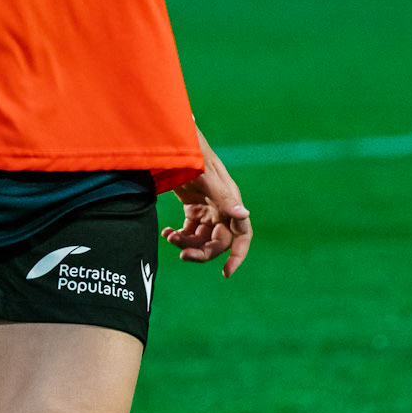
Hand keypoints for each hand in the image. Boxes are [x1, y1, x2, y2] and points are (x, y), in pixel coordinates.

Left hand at [162, 130, 251, 277]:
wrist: (173, 140)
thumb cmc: (194, 153)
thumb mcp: (207, 176)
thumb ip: (224, 197)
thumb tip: (244, 215)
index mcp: (231, 201)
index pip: (242, 234)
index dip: (238, 255)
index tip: (226, 272)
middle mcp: (222, 208)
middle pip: (218, 242)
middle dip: (202, 251)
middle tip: (182, 254)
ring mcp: (207, 208)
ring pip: (202, 238)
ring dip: (186, 243)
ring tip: (170, 237)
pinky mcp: (193, 207)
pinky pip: (189, 230)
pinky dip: (179, 235)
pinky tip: (167, 232)